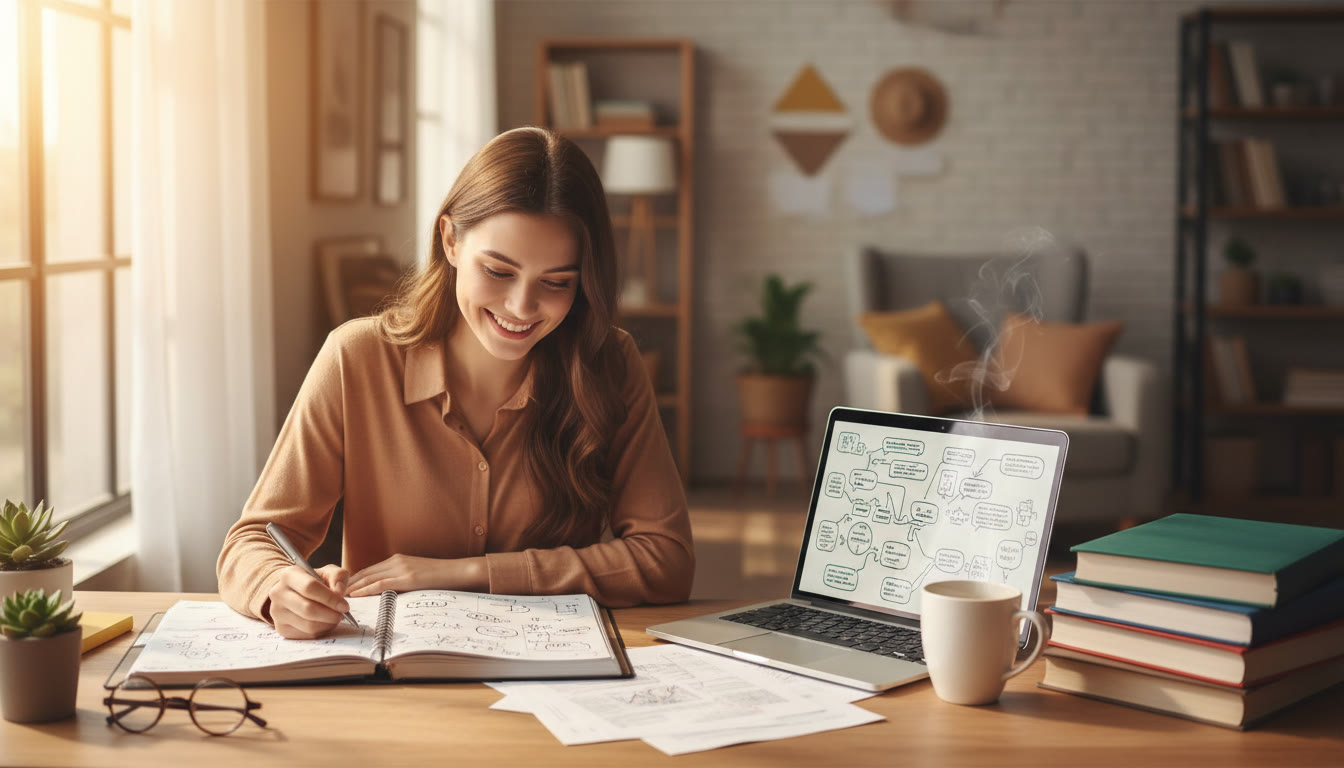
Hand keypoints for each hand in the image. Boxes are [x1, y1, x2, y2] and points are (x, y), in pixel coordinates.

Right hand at [266, 564, 350, 638]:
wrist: (296, 592)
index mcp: (288, 575)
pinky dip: (321, 631)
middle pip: (308, 609)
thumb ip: (338, 577)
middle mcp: (278, 594)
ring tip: (334, 617)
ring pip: (308, 625)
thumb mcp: (329, 572)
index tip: (345, 606)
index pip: (309, 587)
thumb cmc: (316, 581)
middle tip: (342, 614)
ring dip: (327, 624)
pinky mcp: (281, 629)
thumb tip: (339, 592)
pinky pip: (306, 635)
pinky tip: (325, 622)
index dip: (330, 598)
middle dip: (330, 614)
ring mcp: (277, 613)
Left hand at [348, 554, 486, 595]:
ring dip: (351, 587)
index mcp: (397, 560)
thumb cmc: (441, 578)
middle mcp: (396, 561)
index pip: (368, 570)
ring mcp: (401, 568)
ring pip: (368, 577)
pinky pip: (380, 584)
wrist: (459, 572)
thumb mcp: (417, 577)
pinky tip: (354, 595)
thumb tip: (387, 595)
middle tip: (331, 593)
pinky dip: (364, 590)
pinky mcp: (407, 578)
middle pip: (364, 572)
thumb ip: (401, 581)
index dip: (352, 580)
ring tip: (336, 596)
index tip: (339, 589)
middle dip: (346, 583)